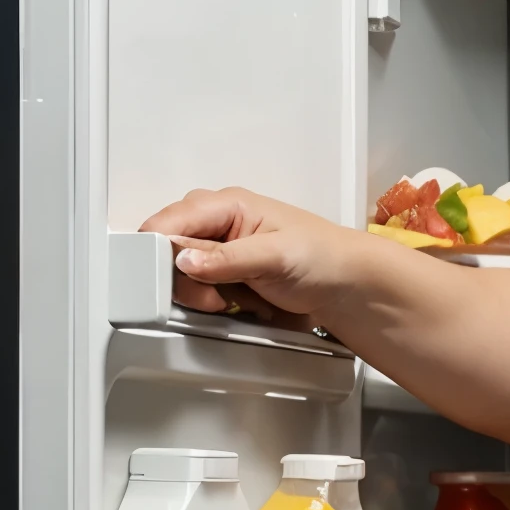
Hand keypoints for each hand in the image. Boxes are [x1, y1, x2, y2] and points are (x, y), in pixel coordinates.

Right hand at [139, 187, 394, 327]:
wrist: (349, 287)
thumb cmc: (323, 257)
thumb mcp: (275, 256)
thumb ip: (227, 259)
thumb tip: (183, 260)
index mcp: (225, 205)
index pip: (167, 223)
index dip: (160, 252)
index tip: (174, 278)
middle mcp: (215, 224)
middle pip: (166, 252)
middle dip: (186, 280)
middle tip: (218, 297)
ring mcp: (219, 252)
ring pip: (181, 277)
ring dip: (203, 296)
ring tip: (237, 300)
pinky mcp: (225, 276)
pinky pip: (201, 292)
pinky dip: (215, 304)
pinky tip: (240, 304)